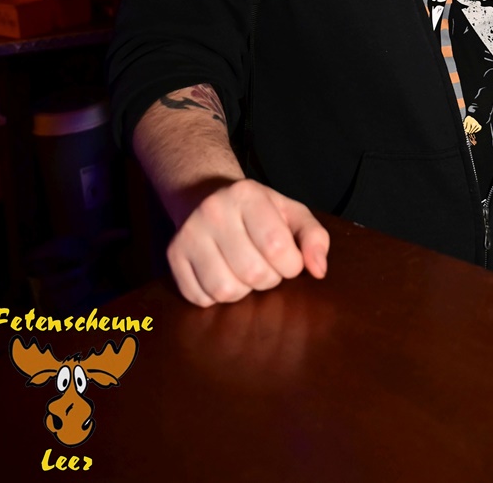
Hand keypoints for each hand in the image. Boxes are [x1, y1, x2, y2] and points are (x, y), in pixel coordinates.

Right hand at [166, 178, 329, 306]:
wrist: (206, 195)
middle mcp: (213, 210)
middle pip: (253, 273)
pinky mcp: (173, 255)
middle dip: (269, 279)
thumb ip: (314, 238)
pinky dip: (217, 297)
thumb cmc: (258, 211)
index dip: (291, 265)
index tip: (289, 259)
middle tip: (266, 264)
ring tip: (244, 270)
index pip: (277, 247)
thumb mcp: (291, 213)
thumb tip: (319, 271)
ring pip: (225, 290)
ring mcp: (188, 233)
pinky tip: (222, 273)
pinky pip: (200, 298)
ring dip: (243, 291)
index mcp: (246, 194)